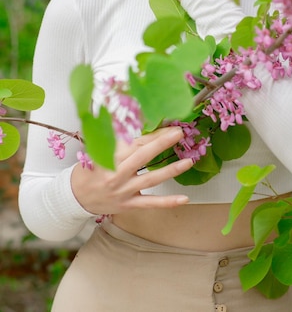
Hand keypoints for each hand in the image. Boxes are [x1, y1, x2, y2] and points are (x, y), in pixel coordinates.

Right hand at [70, 127, 192, 214]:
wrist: (74, 197)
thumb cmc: (88, 170)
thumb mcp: (96, 149)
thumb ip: (113, 134)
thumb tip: (125, 115)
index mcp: (109, 156)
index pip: (135, 141)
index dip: (153, 133)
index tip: (168, 124)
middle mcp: (117, 173)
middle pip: (143, 155)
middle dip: (162, 143)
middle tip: (179, 133)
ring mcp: (124, 190)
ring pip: (151, 179)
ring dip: (171, 170)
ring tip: (188, 161)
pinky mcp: (129, 205)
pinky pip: (150, 203)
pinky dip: (168, 202)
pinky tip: (184, 199)